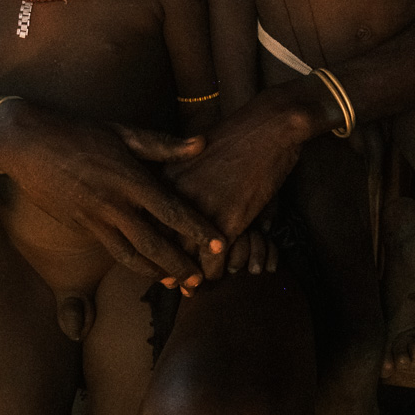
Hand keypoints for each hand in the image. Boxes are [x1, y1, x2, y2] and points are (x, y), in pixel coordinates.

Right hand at [0, 100, 226, 287]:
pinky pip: (110, 249)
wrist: (28, 144)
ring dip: (155, 273)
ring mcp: (94, 219)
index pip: (172, 212)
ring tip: (175, 283)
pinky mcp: (79, 226)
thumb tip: (201, 145)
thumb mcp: (123, 132)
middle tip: (200, 281)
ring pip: (130, 256)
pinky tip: (144, 267)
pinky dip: (130, 262)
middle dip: (180, 266)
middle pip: (154, 244)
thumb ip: (163, 146)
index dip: (198, 231)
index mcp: (130, 178)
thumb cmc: (79, 132)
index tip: (220, 245)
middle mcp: (114, 204)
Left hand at [165, 89, 315, 279]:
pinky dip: (213, 274)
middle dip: (164, 266)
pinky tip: (216, 276)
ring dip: (188, 276)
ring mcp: (199, 210)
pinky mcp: (226, 220)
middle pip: (159, 243)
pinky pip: (212, 261)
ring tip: (191, 289)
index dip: (150, 242)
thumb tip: (179, 203)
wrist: (268, 126)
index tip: (155, 258)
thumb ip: (181, 177)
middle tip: (169, 283)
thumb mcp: (195, 152)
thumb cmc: (237, 135)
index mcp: (164, 177)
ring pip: (183, 258)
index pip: (146, 219)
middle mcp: (174, 196)